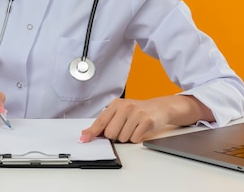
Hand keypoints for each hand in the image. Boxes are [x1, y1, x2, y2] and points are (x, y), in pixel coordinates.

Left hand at [80, 95, 213, 143]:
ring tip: (133, 128)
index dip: (91, 133)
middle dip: (115, 136)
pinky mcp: (146, 120)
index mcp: (115, 104)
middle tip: (123, 129)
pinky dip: (136, 138)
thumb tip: (88, 134)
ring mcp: (136, 113)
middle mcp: (125, 107)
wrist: (159, 107)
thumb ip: (105, 122)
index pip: (100, 121)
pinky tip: (140, 130)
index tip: (84, 139)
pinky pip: (134, 138)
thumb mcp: (120, 112)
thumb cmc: (137, 111)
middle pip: (110, 133)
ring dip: (127, 137)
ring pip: (122, 138)